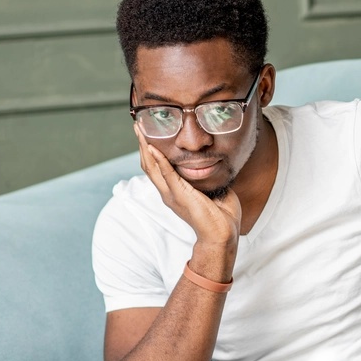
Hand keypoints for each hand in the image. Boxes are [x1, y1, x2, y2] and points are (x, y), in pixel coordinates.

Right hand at [135, 124, 241, 250]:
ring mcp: (172, 195)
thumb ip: (209, 178)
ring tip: (140, 130)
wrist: (223, 234)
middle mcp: (169, 193)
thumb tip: (216, 164)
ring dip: (145, 147)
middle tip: (138, 126)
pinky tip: (152, 147)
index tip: (148, 134)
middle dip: (142, 144)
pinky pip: (166, 174)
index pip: (157, 168)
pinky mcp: (180, 195)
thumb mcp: (214, 190)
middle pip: (148, 165)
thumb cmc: (222, 216)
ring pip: (151, 167)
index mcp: (175, 192)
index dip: (150, 151)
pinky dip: (158, 159)